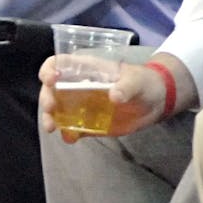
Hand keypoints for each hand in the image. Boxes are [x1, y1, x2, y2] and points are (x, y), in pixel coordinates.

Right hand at [37, 54, 192, 140]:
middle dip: (46, 98)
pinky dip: (67, 133)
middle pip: (51, 89)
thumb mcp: (137, 81)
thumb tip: (113, 96)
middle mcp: (77, 86)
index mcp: (85, 70)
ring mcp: (80, 105)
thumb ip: (126, 87)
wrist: (156, 102)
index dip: (49, 69)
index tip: (49, 79)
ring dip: (50, 118)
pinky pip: (72, 128)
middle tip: (50, 108)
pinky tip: (70, 139)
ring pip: (57, 110)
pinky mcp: (87, 122)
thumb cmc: (144, 82)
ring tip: (52, 128)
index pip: (59, 64)